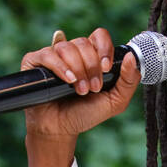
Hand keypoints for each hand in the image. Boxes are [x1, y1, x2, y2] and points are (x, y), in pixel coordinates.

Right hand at [21, 27, 140, 138]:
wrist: (61, 130)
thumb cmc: (85, 115)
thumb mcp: (114, 101)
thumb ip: (128, 81)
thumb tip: (132, 57)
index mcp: (91, 56)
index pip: (99, 36)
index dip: (104, 48)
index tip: (106, 68)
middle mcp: (72, 52)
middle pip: (84, 42)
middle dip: (91, 66)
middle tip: (92, 88)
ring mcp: (53, 56)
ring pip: (67, 47)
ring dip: (78, 69)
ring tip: (79, 90)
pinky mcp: (35, 62)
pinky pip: (48, 54)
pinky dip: (60, 66)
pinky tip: (68, 80)